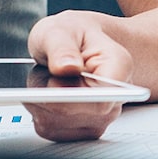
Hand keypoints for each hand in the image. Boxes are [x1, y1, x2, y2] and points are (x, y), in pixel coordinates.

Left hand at [24, 11, 133, 141]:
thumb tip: (66, 67)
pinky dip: (39, 112)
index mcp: (118, 67)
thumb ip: (61, 47)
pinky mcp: (81, 129)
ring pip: (56, 123)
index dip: (71, 98)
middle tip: (46, 70)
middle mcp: (114, 98)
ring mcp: (100, 118)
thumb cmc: (72, 35)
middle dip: (47, 95)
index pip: (100, 100)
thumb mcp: (59, 29)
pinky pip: (50, 129)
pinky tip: (47, 93)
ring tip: (48, 77)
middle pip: (73, 114)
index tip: (50, 86)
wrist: (77, 43)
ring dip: (40, 102)